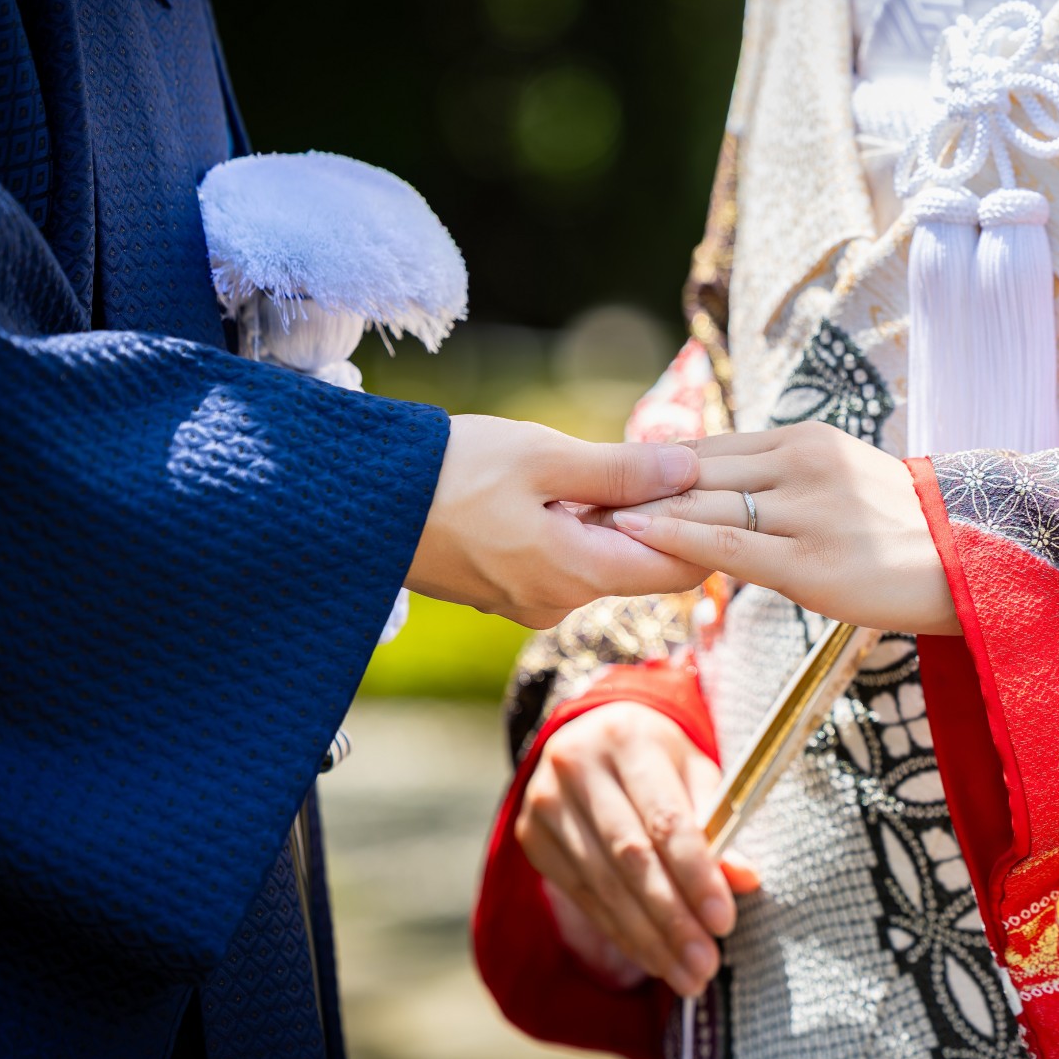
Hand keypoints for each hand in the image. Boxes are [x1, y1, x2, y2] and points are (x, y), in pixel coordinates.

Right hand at [405, 416, 709, 626]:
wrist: (352, 503)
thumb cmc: (447, 474)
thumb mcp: (543, 457)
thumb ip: (622, 469)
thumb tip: (689, 471)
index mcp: (580, 575)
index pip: (681, 569)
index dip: (704, 523)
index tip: (707, 477)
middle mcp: (559, 602)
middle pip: (640, 563)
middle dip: (656, 513)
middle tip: (656, 455)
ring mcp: (527, 601)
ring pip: (598, 559)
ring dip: (610, 516)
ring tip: (600, 464)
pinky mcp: (501, 589)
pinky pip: (559, 560)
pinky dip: (572, 526)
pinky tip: (556, 486)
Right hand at [515, 702, 760, 996]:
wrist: (590, 735)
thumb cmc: (656, 758)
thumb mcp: (694, 773)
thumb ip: (719, 822)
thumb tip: (744, 880)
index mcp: (628, 739)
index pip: (664, 818)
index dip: (695, 874)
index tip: (724, 921)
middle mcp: (577, 767)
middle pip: (630, 858)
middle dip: (672, 919)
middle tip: (705, 965)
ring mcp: (546, 803)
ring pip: (603, 885)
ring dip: (648, 938)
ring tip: (686, 974)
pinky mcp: (533, 837)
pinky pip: (583, 896)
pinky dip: (621, 932)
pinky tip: (652, 956)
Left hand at [608, 422, 958, 635]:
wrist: (973, 561)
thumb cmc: (902, 532)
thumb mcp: (840, 483)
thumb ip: (781, 480)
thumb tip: (719, 489)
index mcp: (804, 442)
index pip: (710, 449)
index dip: (650, 467)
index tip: (601, 479)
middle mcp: (801, 465)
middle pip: (695, 471)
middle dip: (631, 486)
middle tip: (572, 497)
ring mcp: (806, 512)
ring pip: (704, 504)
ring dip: (639, 512)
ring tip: (585, 520)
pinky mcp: (811, 562)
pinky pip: (728, 545)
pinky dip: (675, 537)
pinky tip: (635, 535)